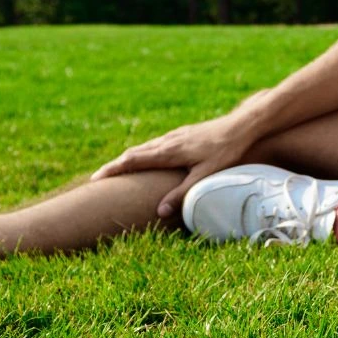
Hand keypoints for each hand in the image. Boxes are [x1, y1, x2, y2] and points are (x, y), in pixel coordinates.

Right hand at [91, 114, 254, 217]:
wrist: (242, 125)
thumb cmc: (226, 152)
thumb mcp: (205, 176)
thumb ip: (182, 194)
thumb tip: (159, 212)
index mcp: (169, 151)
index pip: (132, 160)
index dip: (112, 169)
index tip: (95, 179)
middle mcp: (168, 141)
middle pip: (133, 153)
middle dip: (115, 165)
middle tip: (97, 178)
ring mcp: (175, 135)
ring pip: (145, 147)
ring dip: (128, 158)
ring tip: (117, 170)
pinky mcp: (184, 133)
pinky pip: (156, 143)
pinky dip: (143, 152)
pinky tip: (147, 157)